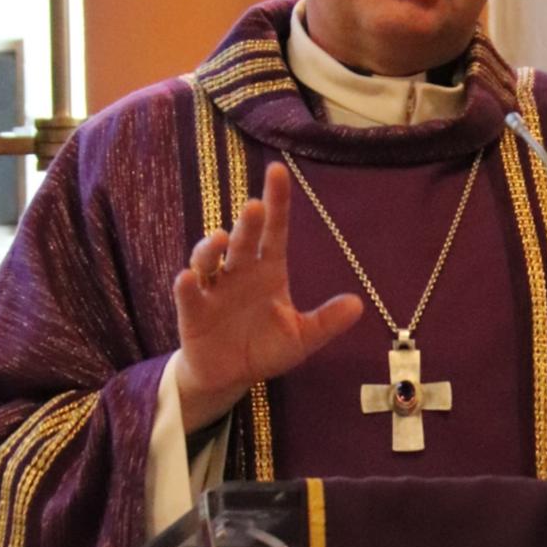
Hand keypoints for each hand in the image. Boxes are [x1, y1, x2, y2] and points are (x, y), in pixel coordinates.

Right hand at [172, 162, 362, 432]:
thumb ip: (326, 322)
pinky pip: (188, 294)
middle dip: (247, 223)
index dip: (277, 202)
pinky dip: (187, 285)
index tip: (278, 171)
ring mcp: (214, 289)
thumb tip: (358, 304)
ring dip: (210, 247)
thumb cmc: (265, 348)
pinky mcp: (193, 311)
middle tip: (254, 206)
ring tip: (220, 240)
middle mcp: (240, 272)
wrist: (230, 375)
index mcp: (268, 271)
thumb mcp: (301, 338)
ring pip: (208, 259)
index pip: (275, 230)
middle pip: (243, 241)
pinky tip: (189, 278)